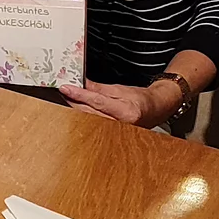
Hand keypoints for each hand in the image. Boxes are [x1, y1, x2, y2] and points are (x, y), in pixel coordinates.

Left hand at [60, 80, 181, 128]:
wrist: (156, 109)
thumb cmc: (141, 99)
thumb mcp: (120, 89)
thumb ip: (99, 88)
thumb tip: (81, 83)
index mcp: (126, 112)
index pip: (97, 101)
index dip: (79, 94)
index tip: (65, 88)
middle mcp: (121, 125)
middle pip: (89, 113)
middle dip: (73, 102)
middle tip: (62, 91)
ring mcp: (116, 133)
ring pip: (89, 120)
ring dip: (76, 109)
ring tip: (67, 98)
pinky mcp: (112, 135)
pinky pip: (93, 125)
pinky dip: (83, 116)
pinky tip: (76, 109)